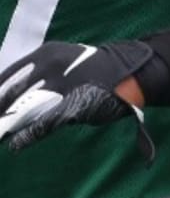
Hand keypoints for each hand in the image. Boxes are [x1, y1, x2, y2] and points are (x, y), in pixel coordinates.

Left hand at [0, 41, 154, 161]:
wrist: (128, 73)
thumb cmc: (92, 70)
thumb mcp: (64, 62)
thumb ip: (39, 74)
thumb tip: (10, 93)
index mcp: (46, 53)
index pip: (7, 75)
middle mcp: (50, 66)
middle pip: (10, 93)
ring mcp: (61, 86)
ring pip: (23, 110)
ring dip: (7, 124)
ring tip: (1, 132)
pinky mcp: (72, 106)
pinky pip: (44, 124)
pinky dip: (27, 135)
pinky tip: (16, 143)